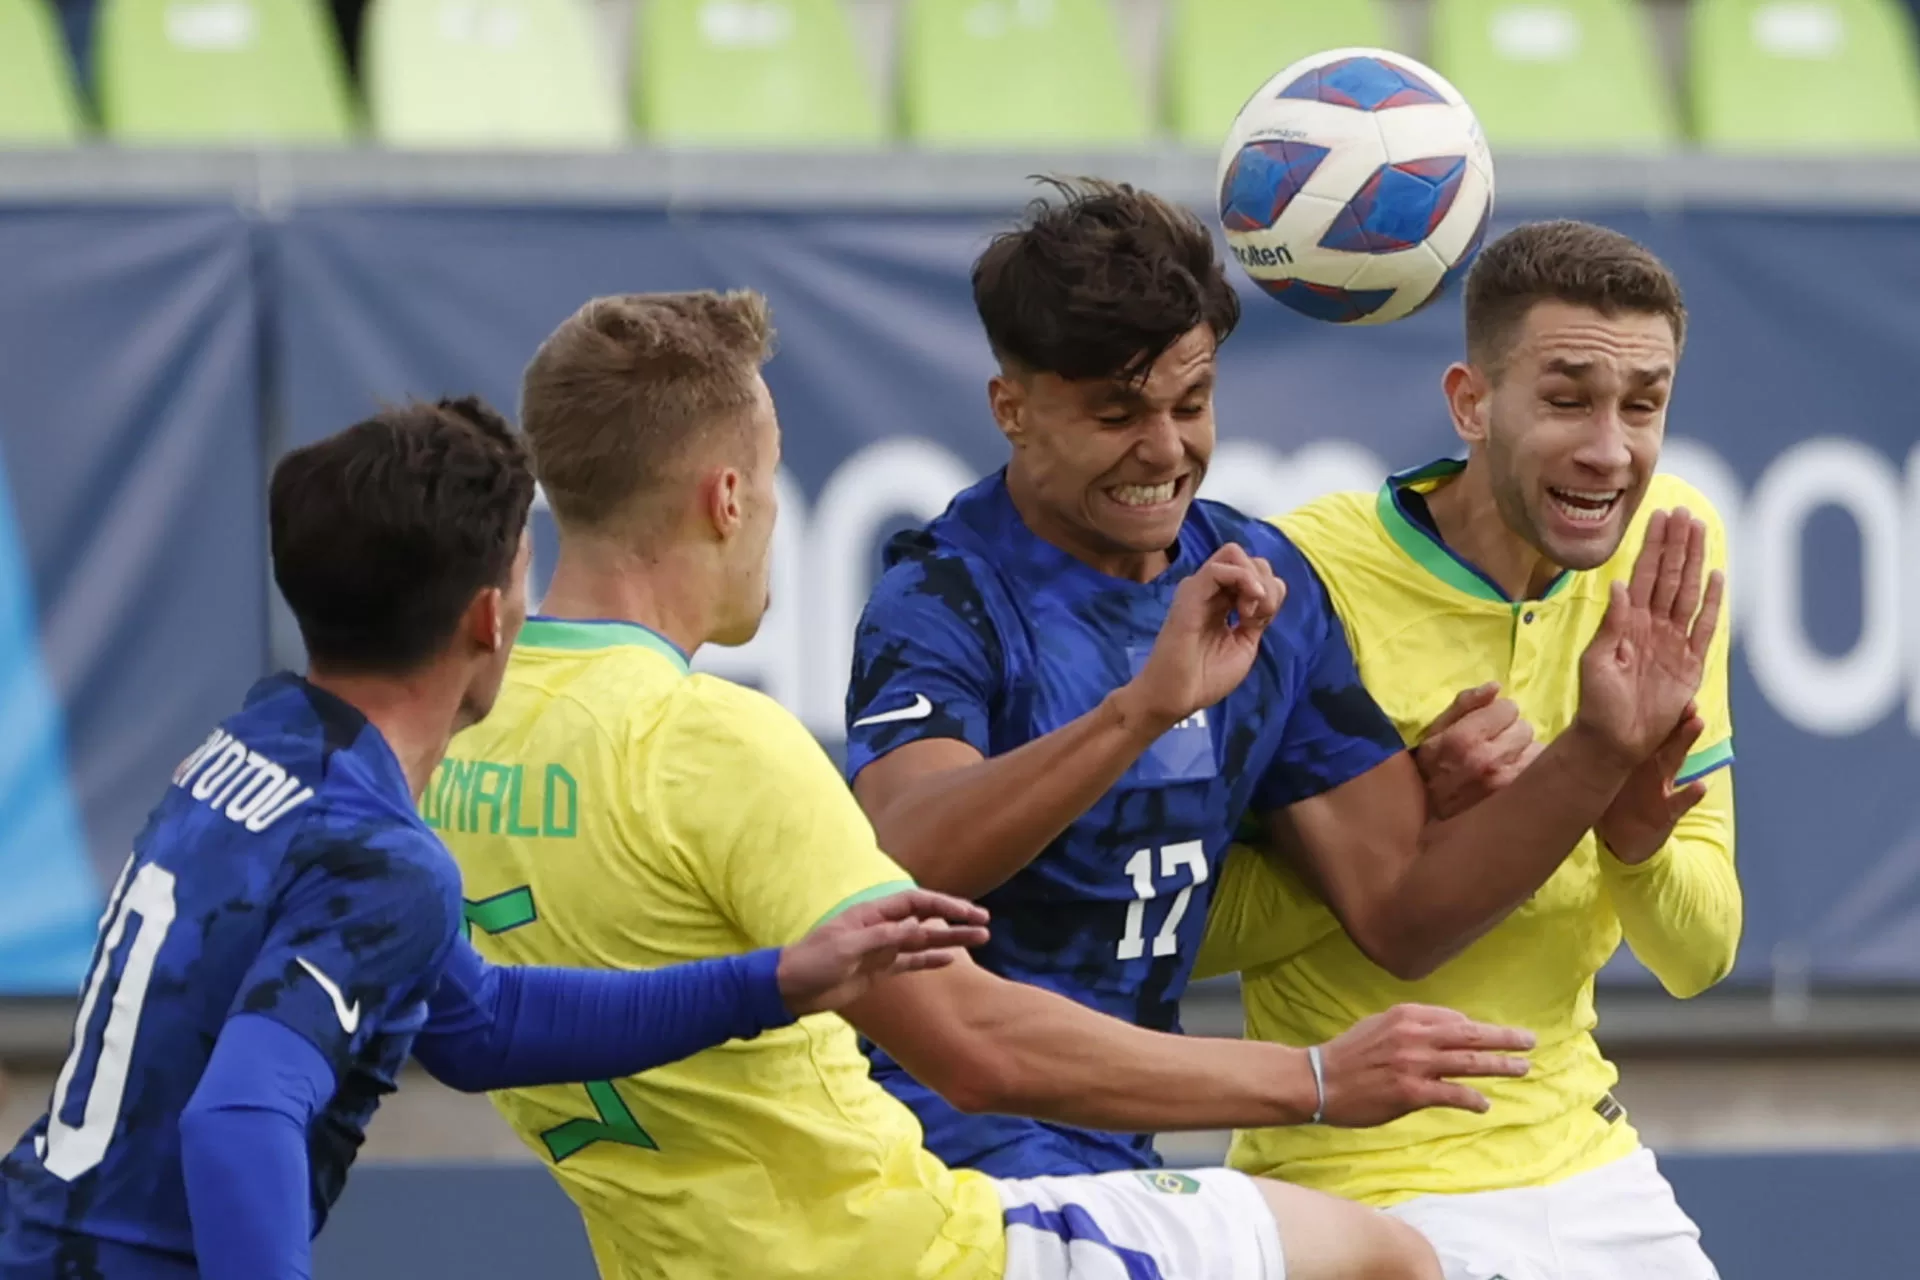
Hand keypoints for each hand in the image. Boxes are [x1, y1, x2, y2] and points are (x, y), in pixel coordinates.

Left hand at [775, 890, 989, 1015]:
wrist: (791, 988)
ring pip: (924, 941)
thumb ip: (884, 938)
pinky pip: (911, 963)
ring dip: (950, 939)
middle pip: (926, 919)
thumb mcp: (847, 947)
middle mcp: (881, 928)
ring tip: (981, 939)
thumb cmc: (813, 961)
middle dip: (955, 919)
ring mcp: (882, 950)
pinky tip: (951, 959)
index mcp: (872, 914)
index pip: (917, 903)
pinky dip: (931, 960)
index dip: (944, 905)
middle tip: (985, 923)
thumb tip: (920, 927)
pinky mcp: (878, 971)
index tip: (969, 913)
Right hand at [1121, 544, 1285, 730]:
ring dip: (1255, 580)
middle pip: (1249, 558)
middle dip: (1266, 583)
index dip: (1269, 591)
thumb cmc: (1206, 677)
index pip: (1256, 573)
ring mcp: (1199, 588)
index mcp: (1223, 600)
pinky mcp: (1190, 593)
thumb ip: (1257, 616)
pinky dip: (1243, 580)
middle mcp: (1211, 589)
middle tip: (1256, 616)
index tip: (1259, 622)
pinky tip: (1244, 608)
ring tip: (1249, 612)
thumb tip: (1266, 593)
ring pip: (1235, 553)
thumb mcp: (1244, 644)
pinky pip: (1220, 567)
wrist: (1178, 696)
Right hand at [1316, 1003, 1534, 1126]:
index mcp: (1407, 1015)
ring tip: (1522, 1068)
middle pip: (1471, 1035)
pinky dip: (1473, 1099)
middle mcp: (1415, 1035)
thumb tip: (1450, 1029)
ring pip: (1470, 1062)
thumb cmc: (1349, 1054)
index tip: (1493, 1037)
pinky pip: (1453, 1094)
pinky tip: (1484, 1104)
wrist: (1320, 1080)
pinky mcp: (1412, 1092)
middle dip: (1505, 1038)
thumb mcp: (1379, 1024)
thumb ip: (1414, 1025)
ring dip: (1500, 1066)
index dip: (1477, 1029)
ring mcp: (1415, 1064)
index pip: (1455, 1019)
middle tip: (1529, 1041)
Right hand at [1412, 683, 1542, 819]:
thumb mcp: (1432, 738)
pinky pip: (1543, 768)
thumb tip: (1495, 688)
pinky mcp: (1527, 798)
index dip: (1495, 718)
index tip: (1483, 731)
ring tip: (1503, 770)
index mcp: (1459, 741)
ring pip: (1536, 746)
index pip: (1505, 707)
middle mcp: (1486, 760)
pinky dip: (1532, 774)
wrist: (1438, 836)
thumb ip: (1462, 706)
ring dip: (1522, 755)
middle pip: (1524, 726)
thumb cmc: (1433, 779)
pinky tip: (1515, 785)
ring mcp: (1509, 781)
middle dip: (1509, 736)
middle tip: (1493, 753)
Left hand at [1574, 509, 1723, 766]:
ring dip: (1694, 562)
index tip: (1659, 517)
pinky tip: (1717, 575)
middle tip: (1684, 512)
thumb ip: (1610, 625)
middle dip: (1676, 544)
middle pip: (1669, 576)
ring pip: (1688, 593)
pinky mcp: (1691, 663)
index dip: (1652, 546)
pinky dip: (1713, 602)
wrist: (1613, 740)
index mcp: (1626, 622)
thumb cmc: (1597, 703)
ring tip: (1700, 531)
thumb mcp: (1596, 661)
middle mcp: (1652, 626)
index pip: (1642, 575)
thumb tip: (1618, 586)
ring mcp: (1673, 642)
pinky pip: (1706, 627)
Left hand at [1598, 703, 1708, 863]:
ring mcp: (1663, 787)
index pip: (1649, 727)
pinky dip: (1690, 795)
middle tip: (1686, 697)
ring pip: (1676, 762)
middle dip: (1677, 718)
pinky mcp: (1667, 813)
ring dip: (1686, 742)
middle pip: (1667, 737)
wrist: (1623, 840)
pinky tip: (1699, 786)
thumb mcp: (1605, 772)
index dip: (1654, 709)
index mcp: (1638, 755)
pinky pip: (1679, 803)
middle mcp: (1654, 766)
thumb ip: (1594, 746)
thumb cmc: (1615, 799)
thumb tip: (1569, 714)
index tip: (1658, 688)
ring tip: (1697, 723)